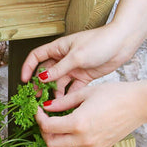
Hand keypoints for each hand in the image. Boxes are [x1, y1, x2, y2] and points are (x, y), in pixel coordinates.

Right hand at [20, 23, 136, 96]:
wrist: (122, 43)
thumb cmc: (100, 42)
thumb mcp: (76, 56)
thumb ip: (59, 69)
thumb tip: (41, 78)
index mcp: (59, 48)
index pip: (37, 56)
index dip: (28, 67)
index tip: (24, 81)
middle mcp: (64, 58)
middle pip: (46, 72)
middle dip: (40, 84)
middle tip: (37, 98)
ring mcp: (74, 67)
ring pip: (59, 82)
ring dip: (54, 92)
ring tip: (52, 104)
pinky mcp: (85, 76)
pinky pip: (72, 87)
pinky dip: (68, 96)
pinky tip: (66, 104)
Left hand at [35, 80, 145, 146]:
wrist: (139, 104)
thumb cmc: (115, 94)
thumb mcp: (86, 92)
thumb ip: (64, 101)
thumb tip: (47, 106)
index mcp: (78, 123)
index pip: (47, 127)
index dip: (38, 117)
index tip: (38, 109)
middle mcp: (84, 139)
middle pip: (52, 144)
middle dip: (45, 132)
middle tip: (46, 119)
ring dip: (57, 140)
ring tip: (60, 126)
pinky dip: (71, 146)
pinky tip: (74, 133)